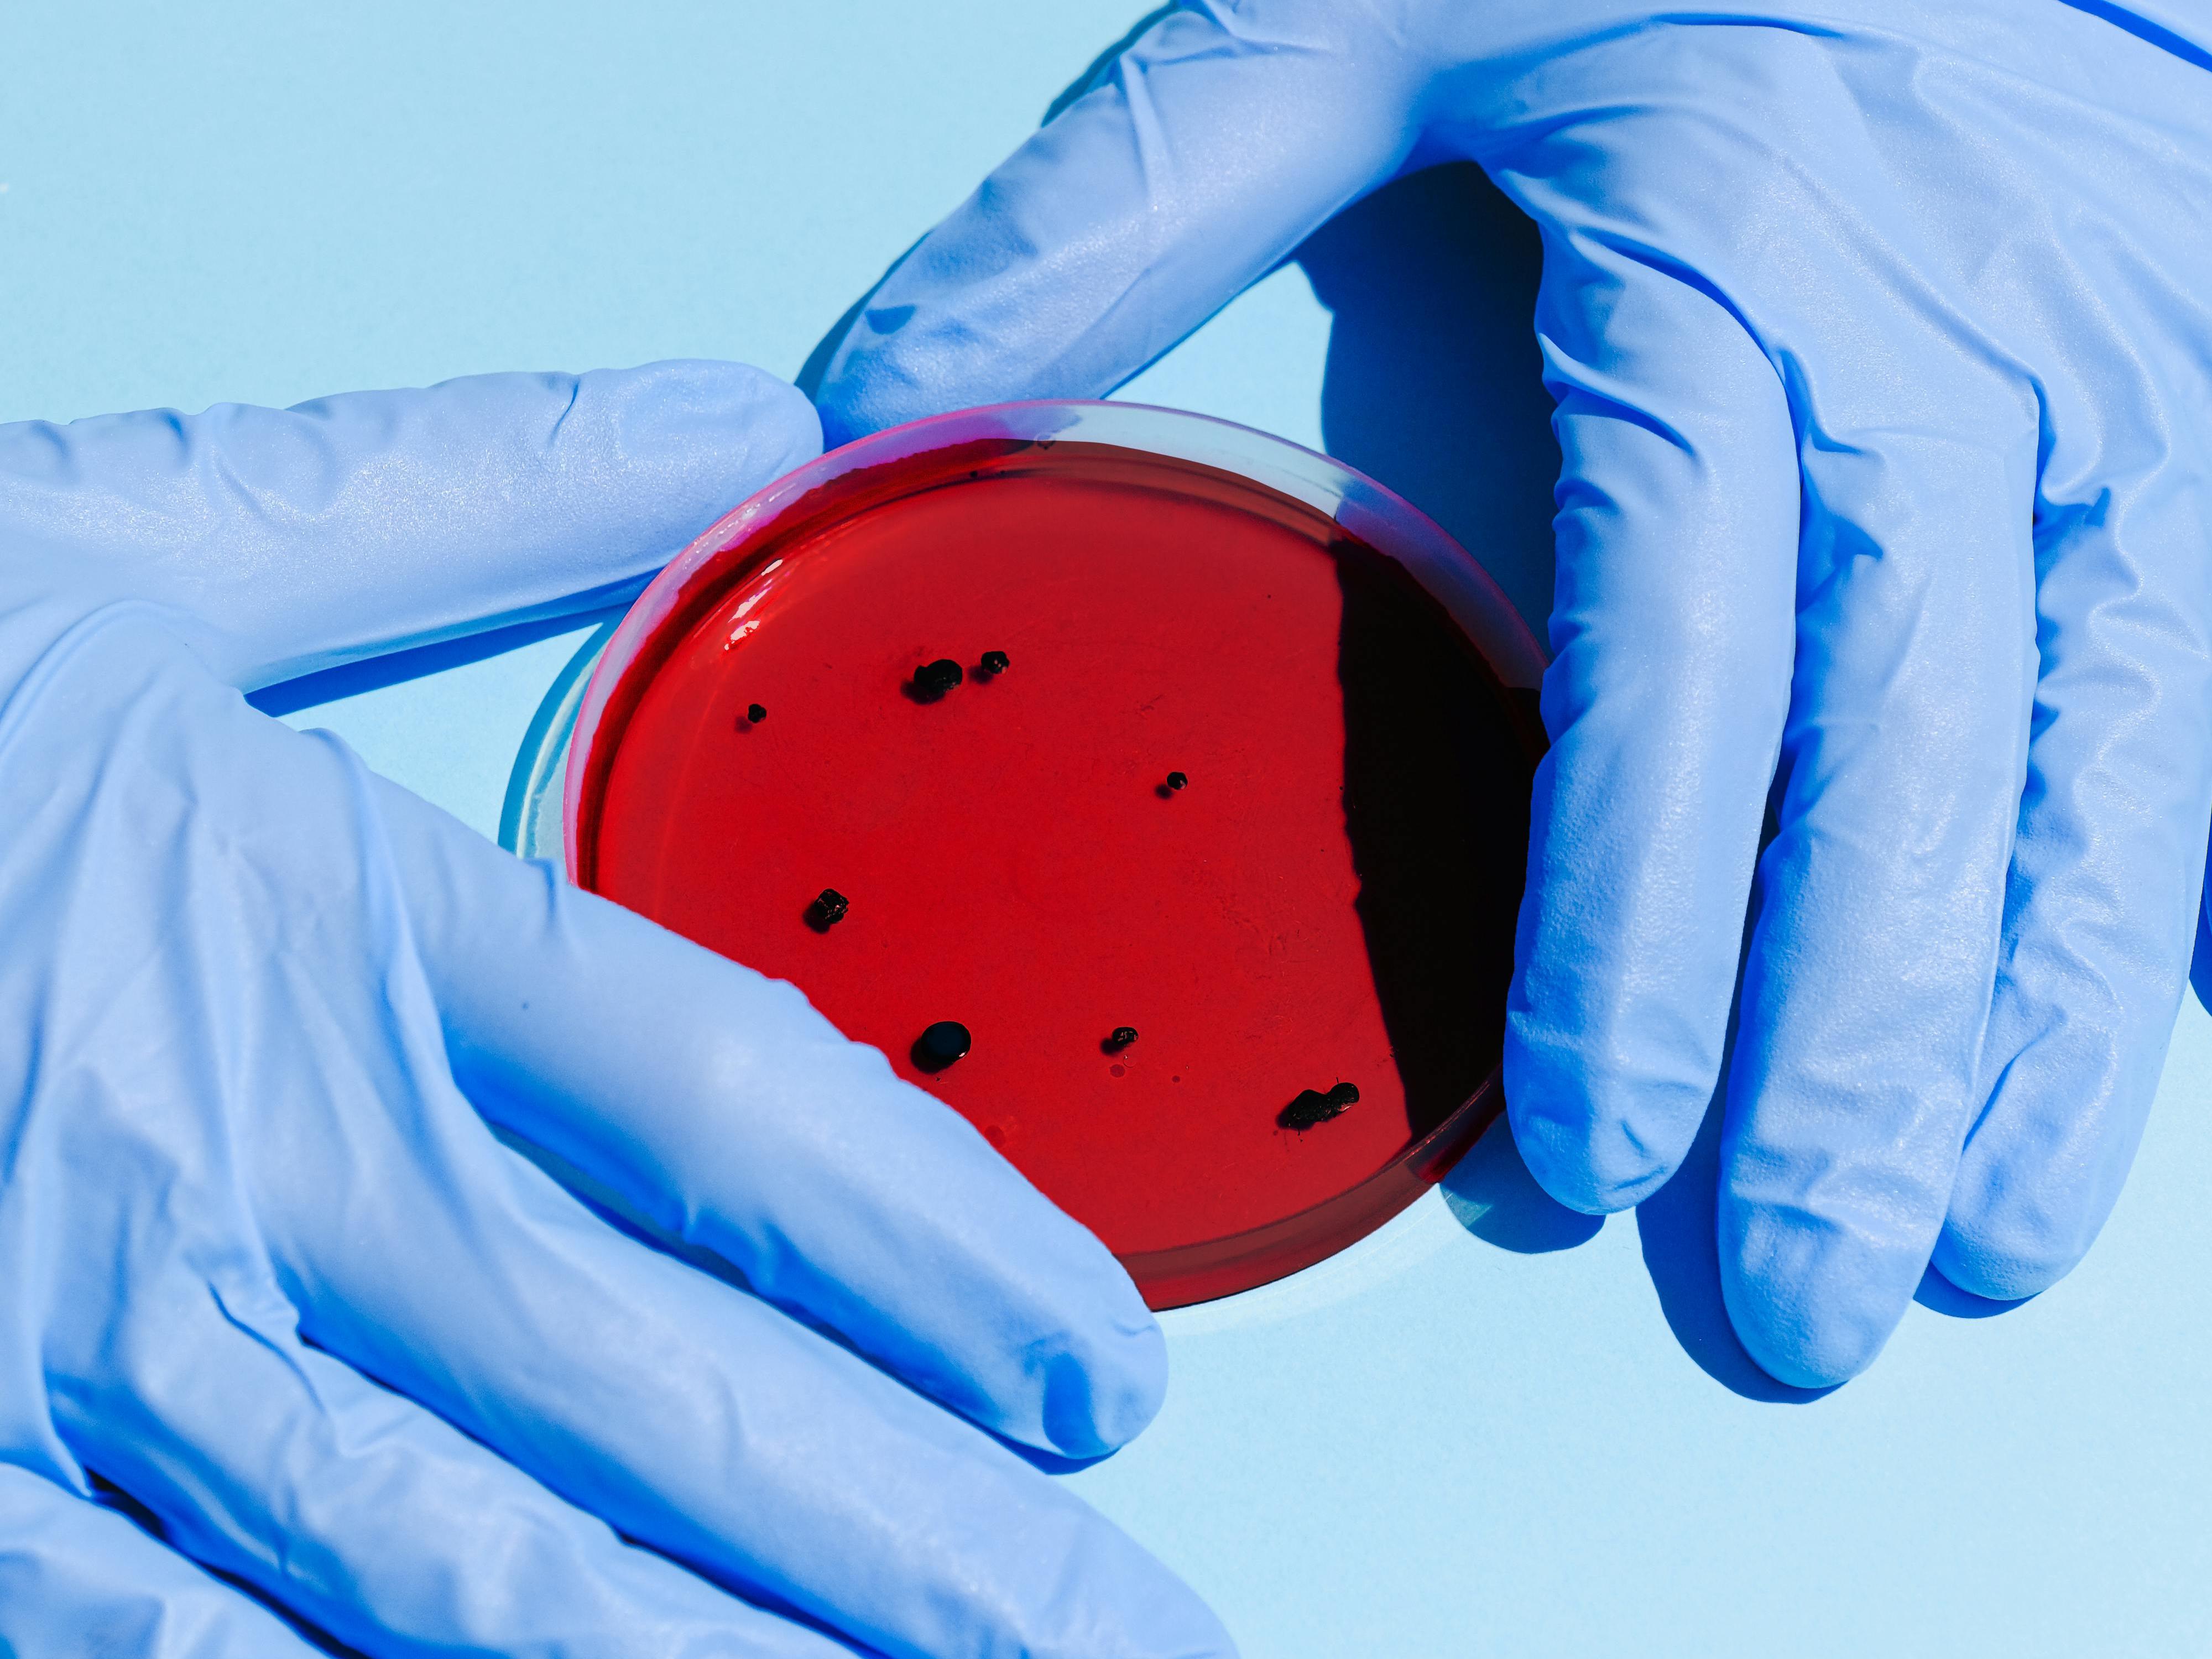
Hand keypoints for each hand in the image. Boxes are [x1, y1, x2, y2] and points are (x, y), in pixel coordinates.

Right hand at [0, 362, 1232, 1656]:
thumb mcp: (129, 546)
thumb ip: (455, 489)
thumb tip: (736, 414)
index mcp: (320, 927)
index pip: (734, 1114)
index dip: (951, 1252)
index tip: (1109, 1366)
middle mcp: (236, 1170)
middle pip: (668, 1398)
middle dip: (929, 1545)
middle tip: (1142, 1633)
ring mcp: (71, 1371)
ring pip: (480, 1589)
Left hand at [816, 2, 2211, 1386]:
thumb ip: (1132, 204)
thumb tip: (883, 394)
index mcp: (1737, 285)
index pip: (1688, 672)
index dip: (1644, 932)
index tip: (1595, 1153)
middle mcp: (1962, 379)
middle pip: (1920, 779)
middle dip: (1857, 1071)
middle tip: (1797, 1308)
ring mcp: (2131, 406)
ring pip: (2113, 773)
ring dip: (2045, 1038)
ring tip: (1969, 1253)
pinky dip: (2184, 887)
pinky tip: (2144, 1048)